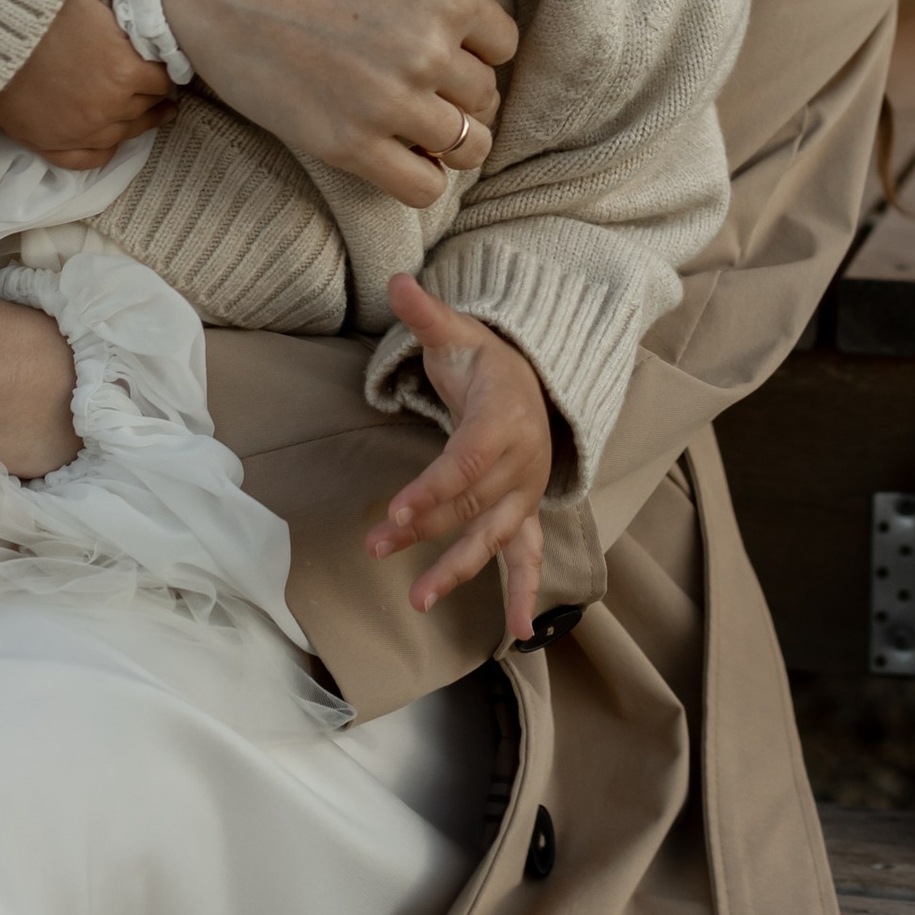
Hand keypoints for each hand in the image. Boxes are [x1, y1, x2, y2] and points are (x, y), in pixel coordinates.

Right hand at [0, 0, 194, 171]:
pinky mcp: (47, 144)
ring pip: (124, 133)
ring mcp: (76, 131)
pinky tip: (107, 132)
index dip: (160, 64)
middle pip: (146, 106)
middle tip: (141, 73)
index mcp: (125, 72)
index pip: (163, 78)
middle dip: (147, 89)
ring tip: (133, 100)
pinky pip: (89, 159)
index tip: (152, 54)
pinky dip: (101, 147)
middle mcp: (106, 110)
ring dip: (130, 117)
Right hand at [163, 0, 514, 205]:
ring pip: (468, 146)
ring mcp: (390, 100)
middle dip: (461, 98)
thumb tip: (462, 27)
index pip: (503, 45)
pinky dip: (420, 177)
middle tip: (425, 94)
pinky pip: (422, 187)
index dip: (476, 53)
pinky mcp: (347, 143)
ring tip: (416, 130)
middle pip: (486, 97)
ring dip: (448, 142)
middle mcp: (429, 49)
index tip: (449, 57)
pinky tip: (396, 156)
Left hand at [364, 273, 549, 642]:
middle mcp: (522, 463)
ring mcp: (526, 494)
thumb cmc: (489, 362)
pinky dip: (524, 593)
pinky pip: (529, 558)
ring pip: (493, 538)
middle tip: (377, 546)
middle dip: (424, 528)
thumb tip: (396, 281)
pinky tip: (521, 634)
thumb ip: (426, 313)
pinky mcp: (525, 514)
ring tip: (420, 601)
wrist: (537, 384)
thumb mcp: (459, 333)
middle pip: (470, 503)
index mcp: (504, 419)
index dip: (433, 489)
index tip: (396, 511)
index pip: (465, 461)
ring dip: (458, 570)